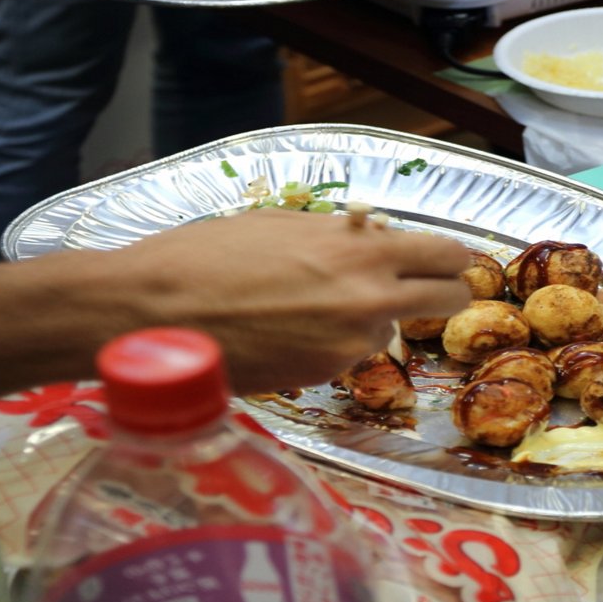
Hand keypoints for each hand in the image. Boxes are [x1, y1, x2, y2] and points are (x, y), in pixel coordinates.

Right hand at [109, 209, 471, 390]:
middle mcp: (368, 298)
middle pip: (445, 299)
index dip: (451, 257)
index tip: (447, 260)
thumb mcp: (283, 225)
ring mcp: (347, 344)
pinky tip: (294, 328)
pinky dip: (336, 341)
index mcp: (362, 250)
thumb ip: (339, 234)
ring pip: (391, 329)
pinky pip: (349, 354)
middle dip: (440, 291)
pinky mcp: (321, 375)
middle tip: (419, 287)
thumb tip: (373, 237)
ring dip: (375, 317)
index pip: (446, 255)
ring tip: (322, 304)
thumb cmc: (206, 254)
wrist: (151, 312)